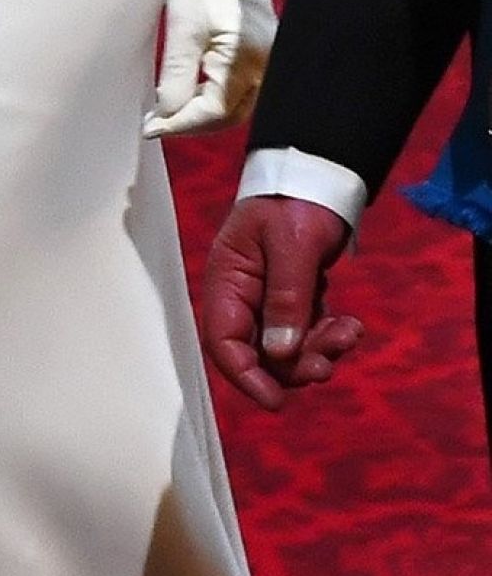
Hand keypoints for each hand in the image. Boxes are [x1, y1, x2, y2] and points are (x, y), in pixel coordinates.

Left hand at [144, 0, 275, 138]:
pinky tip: (192, 91)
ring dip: (204, 112)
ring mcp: (267, 57)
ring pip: (236, 104)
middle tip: (159, 122)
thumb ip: (176, 81)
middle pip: (229, 115)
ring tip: (171, 109)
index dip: (180, 125)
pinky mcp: (262, 49)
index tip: (151, 128)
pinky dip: (216, 95)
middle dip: (193, 123)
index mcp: (245, 59)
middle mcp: (264, 63)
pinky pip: (242, 87)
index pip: (214, 113)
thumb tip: (167, 116)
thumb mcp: (179, 31)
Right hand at [202, 196, 361, 411]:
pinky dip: (329, 335)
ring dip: (318, 350)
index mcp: (226, 283)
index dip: (246, 376)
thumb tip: (281, 352)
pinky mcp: (294, 299)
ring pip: (287, 347)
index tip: (276, 401)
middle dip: (293, 365)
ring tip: (348, 335)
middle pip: (259, 353)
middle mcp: (242, 297)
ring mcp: (268, 300)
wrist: (319, 175)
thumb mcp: (292, 247)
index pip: (224, 343)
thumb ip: (287, 299)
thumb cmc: (294, 202)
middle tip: (327, 364)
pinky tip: (351, 326)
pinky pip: (308, 332)